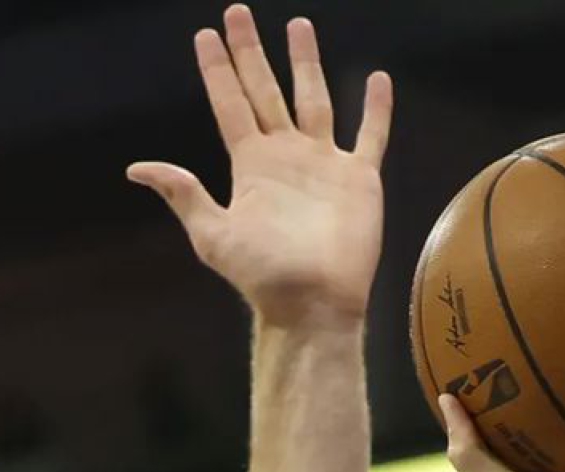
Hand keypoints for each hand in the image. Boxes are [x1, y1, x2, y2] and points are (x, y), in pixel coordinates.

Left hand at [127, 4, 393, 326]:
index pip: (230, 104)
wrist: (314, 301)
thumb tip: (138, 168)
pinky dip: (375, 109)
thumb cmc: (264, 273)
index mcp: (251, 164)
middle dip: (252, 53)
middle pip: (266, 90)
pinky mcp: (360, 177)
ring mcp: (324, 162)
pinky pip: (370, 135)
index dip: (218, 70)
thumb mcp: (213, 235)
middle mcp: (286, 154)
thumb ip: (185, 195)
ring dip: (307, 65)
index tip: (205, 35)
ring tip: (299, 26)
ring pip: (315, 100)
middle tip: (238, 13)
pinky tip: (378, 80)